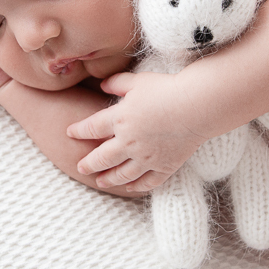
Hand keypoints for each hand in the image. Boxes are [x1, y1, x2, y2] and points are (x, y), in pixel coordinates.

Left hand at [65, 71, 207, 192]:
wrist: (198, 105)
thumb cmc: (167, 88)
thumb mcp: (138, 81)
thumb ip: (117, 83)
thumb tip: (102, 85)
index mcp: (119, 118)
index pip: (91, 128)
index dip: (78, 131)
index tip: (70, 133)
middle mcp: (129, 141)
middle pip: (102, 157)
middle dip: (88, 163)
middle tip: (80, 167)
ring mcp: (146, 157)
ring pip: (121, 174)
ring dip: (108, 179)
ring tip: (100, 182)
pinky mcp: (165, 166)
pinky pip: (147, 181)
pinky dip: (137, 186)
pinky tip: (130, 187)